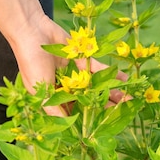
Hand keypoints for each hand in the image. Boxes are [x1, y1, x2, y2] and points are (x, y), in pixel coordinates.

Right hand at [12, 14, 126, 115]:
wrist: (32, 32)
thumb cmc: (31, 63)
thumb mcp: (41, 91)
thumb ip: (54, 109)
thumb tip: (66, 128)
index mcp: (53, 97)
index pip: (73, 111)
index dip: (87, 119)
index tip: (103, 126)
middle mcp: (65, 86)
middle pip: (88, 99)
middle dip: (103, 106)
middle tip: (121, 114)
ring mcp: (75, 72)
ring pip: (96, 85)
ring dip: (111, 92)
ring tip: (128, 100)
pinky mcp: (82, 58)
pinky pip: (99, 68)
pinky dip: (111, 74)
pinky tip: (124, 80)